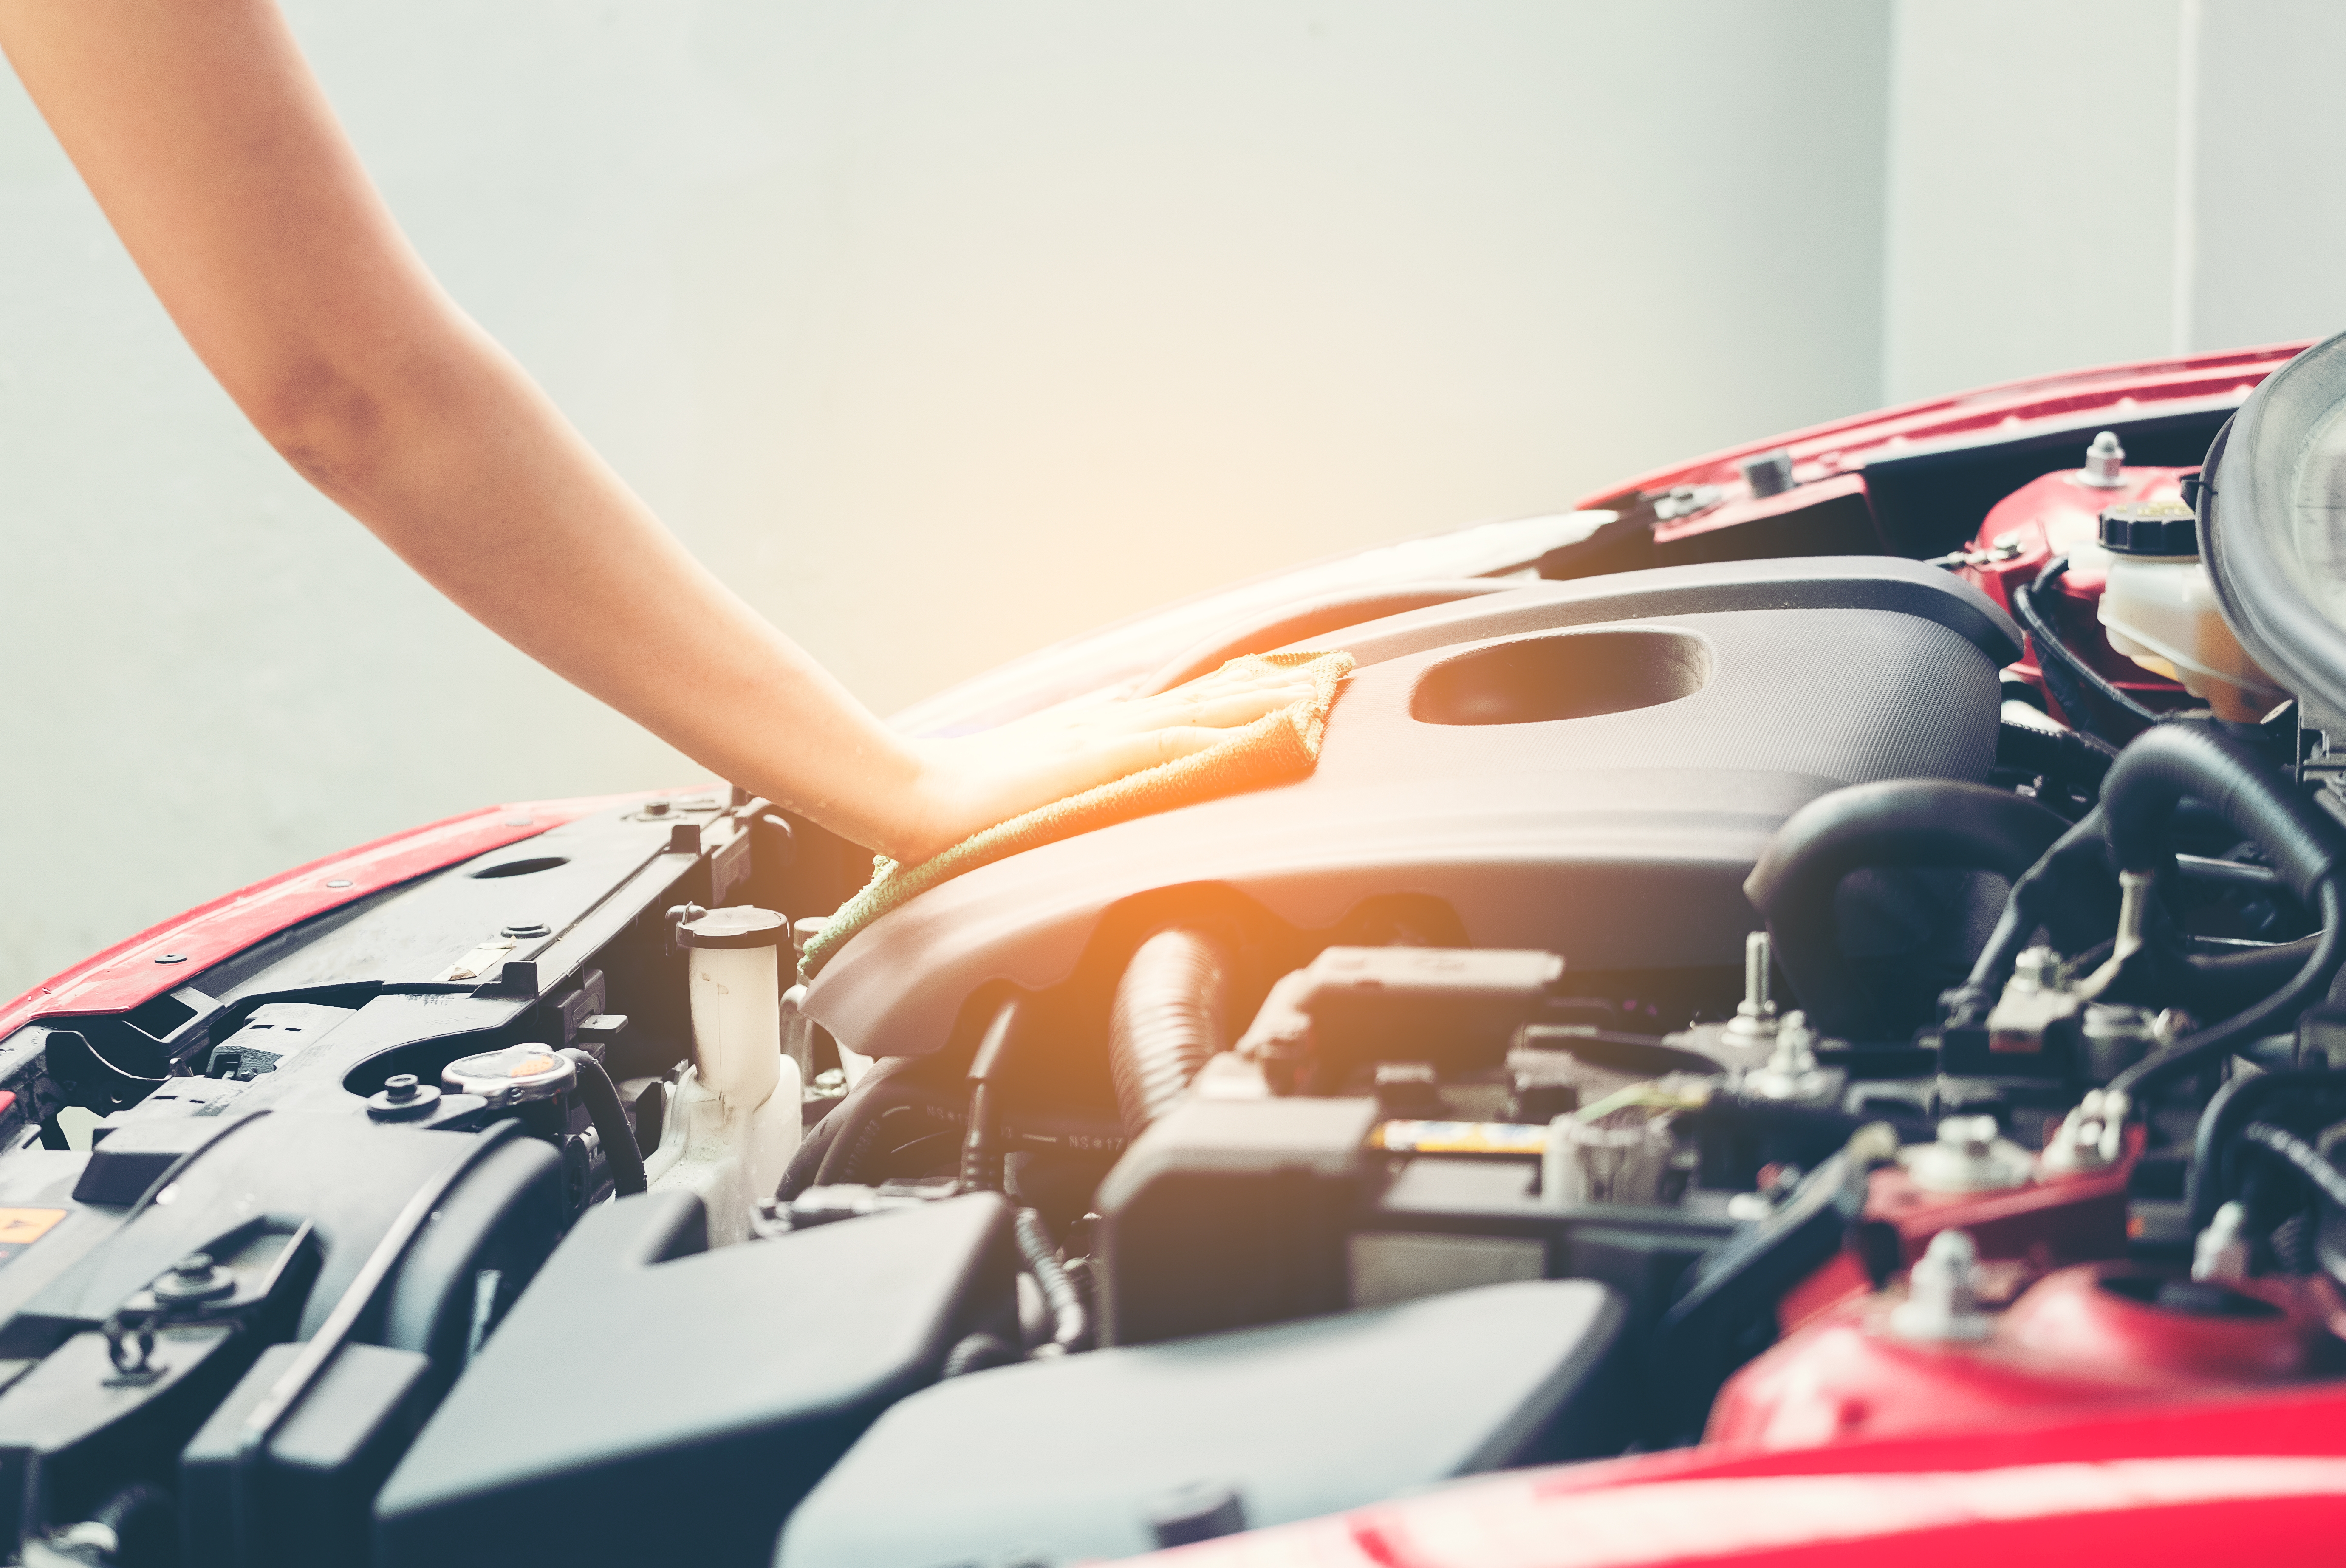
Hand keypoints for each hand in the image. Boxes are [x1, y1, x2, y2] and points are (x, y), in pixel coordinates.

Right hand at [888, 661, 1315, 863]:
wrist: (913, 801)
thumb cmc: (961, 809)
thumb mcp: (1032, 787)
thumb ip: (1072, 779)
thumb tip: (1101, 784)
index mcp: (1094, 733)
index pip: (1180, 704)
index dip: (1237, 690)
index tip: (1287, 679)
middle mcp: (1108, 726)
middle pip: (1206, 696)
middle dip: (1271, 685)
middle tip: (1330, 673)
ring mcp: (1104, 741)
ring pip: (1203, 710)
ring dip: (1264, 699)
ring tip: (1318, 692)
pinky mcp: (1097, 764)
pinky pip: (1175, 744)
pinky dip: (1222, 732)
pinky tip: (1259, 729)